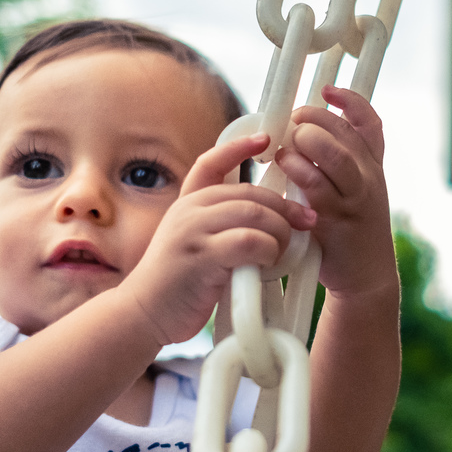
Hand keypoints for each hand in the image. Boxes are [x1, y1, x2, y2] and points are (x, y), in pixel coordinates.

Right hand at [124, 134, 316, 344]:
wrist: (144, 313)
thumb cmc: (178, 283)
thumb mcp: (194, 242)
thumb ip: (220, 226)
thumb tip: (271, 220)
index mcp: (188, 203)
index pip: (212, 162)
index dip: (239, 147)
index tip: (266, 138)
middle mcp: (189, 211)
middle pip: (250, 194)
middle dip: (285, 208)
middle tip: (307, 222)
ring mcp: (192, 232)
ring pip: (253, 214)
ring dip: (280, 232)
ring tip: (284, 250)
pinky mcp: (200, 257)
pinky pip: (248, 242)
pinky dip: (268, 251)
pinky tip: (268, 264)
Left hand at [274, 86, 395, 297]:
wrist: (367, 277)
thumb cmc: (351, 230)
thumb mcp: (356, 192)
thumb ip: (340, 164)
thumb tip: (305, 131)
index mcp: (373, 167)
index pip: (370, 123)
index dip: (350, 100)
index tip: (326, 90)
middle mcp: (369, 178)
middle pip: (343, 132)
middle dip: (312, 121)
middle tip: (292, 128)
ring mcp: (355, 199)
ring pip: (331, 154)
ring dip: (302, 145)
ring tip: (285, 152)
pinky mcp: (337, 220)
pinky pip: (314, 186)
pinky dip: (295, 172)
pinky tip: (283, 172)